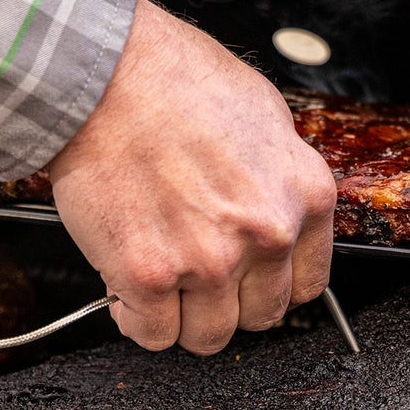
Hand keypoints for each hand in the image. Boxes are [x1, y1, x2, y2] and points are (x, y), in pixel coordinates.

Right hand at [48, 0, 336, 354]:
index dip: (266, 286)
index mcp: (304, 197)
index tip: (243, 281)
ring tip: (159, 284)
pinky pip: (153, 334)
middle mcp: (266, 235)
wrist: (104, 72)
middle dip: (226, 304)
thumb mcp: (265, 117)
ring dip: (181, 318)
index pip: (305, 285)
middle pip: (259, 317)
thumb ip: (279, 180)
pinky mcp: (150, 276)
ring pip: (208, 336)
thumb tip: (274, 213)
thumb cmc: (173, 80)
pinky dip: (136, 319)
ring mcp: (210, 261)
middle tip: (194, 278)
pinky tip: (126, 288)